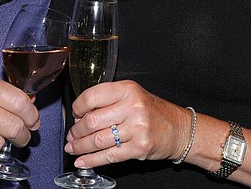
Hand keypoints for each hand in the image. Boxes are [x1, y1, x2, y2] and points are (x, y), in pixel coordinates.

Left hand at [63, 80, 185, 168]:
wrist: (179, 129)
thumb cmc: (153, 111)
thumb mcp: (132, 95)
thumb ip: (108, 100)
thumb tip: (80, 114)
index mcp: (127, 89)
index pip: (92, 96)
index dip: (78, 107)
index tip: (75, 113)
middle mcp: (132, 107)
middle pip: (92, 121)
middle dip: (76, 131)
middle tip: (71, 135)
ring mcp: (136, 129)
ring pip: (98, 140)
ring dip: (80, 146)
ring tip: (73, 147)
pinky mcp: (139, 148)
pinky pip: (109, 155)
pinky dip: (92, 160)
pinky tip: (82, 161)